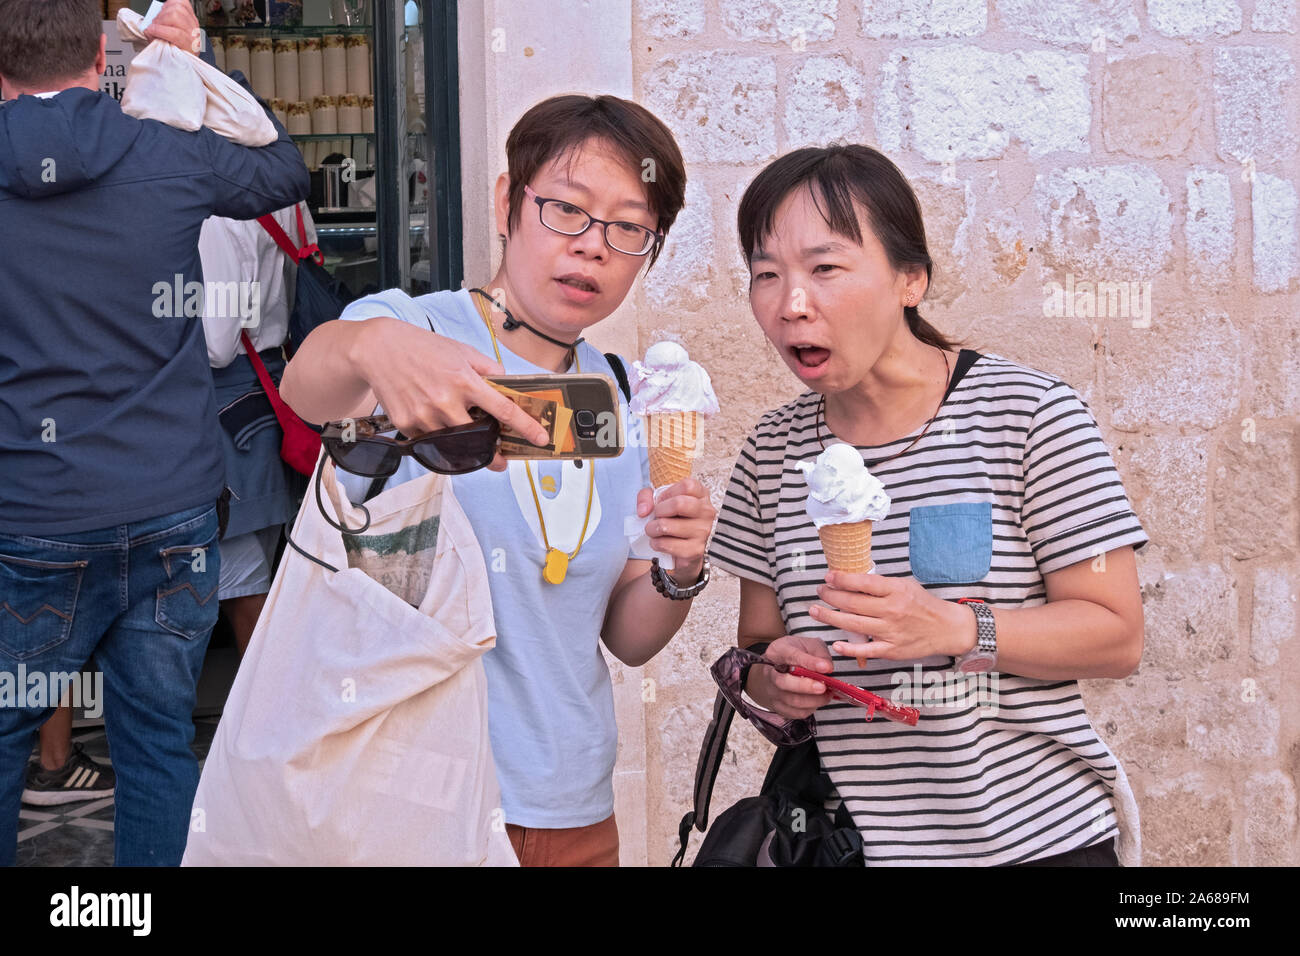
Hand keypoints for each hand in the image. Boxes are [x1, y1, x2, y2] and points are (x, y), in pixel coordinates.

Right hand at [144, 0, 202, 54]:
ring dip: (164, 11)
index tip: (150, 30)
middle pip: (176, 16)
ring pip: (178, 7)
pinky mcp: (191, 14)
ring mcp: (193, 22)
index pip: (177, 34)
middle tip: (153, 25)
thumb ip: (157, 42)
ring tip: (158, 18)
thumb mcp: (165, 52)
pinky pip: (182, 2)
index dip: (160, 30)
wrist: (184, 51)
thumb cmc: (174, 52)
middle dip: (160, 19)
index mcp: (190, 46)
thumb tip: (149, 30)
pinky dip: (171, 3)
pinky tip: (165, 9)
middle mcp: (194, 33)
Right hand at [355, 316, 550, 472]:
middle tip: (501, 456)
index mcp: (465, 380)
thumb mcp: (462, 351)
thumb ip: (489, 369)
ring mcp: (425, 415)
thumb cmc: (424, 348)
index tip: (541, 439)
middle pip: (479, 436)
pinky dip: (439, 437)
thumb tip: (507, 387)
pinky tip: (434, 420)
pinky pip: (431, 441)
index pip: (504, 409)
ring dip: (464, 443)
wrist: (379, 350)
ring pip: (454, 442)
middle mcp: (446, 400)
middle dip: (493, 450)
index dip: (526, 427)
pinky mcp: (407, 425)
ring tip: (463, 432)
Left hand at [636, 478, 715, 582]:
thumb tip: (644, 511)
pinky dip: (656, 543)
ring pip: (668, 526)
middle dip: (659, 511)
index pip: (687, 486)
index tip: (661, 501)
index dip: (667, 493)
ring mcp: (703, 532)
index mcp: (701, 495)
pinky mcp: (695, 550)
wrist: (682, 548)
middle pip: (679, 504)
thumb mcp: (659, 500)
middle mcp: (706, 512)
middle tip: (655, 517)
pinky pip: (667, 544)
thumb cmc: (672, 518)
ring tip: (653, 530)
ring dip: (652, 529)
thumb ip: (647, 496)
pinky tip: (658, 542)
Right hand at [744, 636, 834, 718]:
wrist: (777, 669)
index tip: (826, 667)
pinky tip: (819, 699)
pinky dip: (811, 708)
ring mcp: (773, 691)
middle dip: (806, 686)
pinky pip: (796, 712)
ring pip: (791, 700)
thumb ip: (819, 653)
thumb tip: (828, 668)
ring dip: (813, 699)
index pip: (791, 656)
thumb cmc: (795, 654)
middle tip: (823, 686)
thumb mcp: (807, 644)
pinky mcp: (779, 707)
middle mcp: (770, 673)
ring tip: (827, 693)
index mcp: (777, 652)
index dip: (809, 662)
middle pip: (783, 683)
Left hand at [810, 570, 974, 664]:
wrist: (946, 628)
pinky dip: (850, 648)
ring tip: (815, 611)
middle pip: (853, 603)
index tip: (828, 577)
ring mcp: (891, 632)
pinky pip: (867, 650)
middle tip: (819, 592)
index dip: (841, 579)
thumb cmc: (922, 604)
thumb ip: (880, 585)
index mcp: (896, 591)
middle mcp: (892, 610)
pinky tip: (836, 643)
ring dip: (830, 617)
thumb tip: (851, 581)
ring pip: (854, 624)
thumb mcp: (904, 585)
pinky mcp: (892, 650)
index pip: (863, 583)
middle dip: (831, 596)